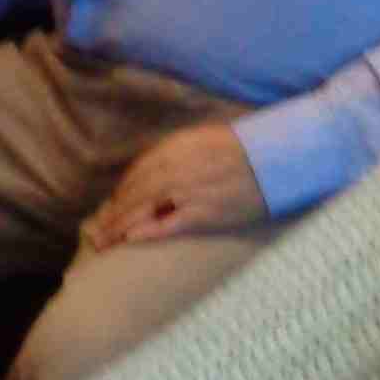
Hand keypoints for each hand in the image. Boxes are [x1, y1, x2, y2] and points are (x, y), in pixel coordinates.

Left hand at [84, 118, 266, 251]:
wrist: (281, 159)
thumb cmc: (251, 148)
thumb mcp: (211, 137)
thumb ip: (182, 151)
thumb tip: (158, 170)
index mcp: (179, 146)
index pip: (139, 170)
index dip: (123, 190)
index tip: (113, 204)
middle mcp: (178, 167)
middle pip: (135, 191)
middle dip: (114, 212)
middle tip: (97, 230)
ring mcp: (190, 190)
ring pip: (144, 209)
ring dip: (120, 226)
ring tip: (105, 241)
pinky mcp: (205, 213)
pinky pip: (168, 224)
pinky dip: (147, 232)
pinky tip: (130, 240)